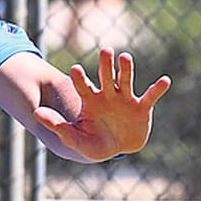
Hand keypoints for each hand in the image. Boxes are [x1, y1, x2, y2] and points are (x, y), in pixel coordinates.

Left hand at [36, 48, 170, 160]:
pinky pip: (150, 96)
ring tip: (126, 57)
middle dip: (106, 65)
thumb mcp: (74, 138)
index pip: (84, 87)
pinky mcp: (142, 107)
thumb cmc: (93, 143)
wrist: (117, 148)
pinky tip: (165, 81)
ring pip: (126, 80)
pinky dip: (157, 89)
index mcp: (91, 101)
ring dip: (126, 69)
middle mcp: (108, 95)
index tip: (75, 69)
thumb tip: (36, 113)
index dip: (80, 79)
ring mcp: (125, 99)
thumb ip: (57, 125)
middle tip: (105, 51)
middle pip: (106, 77)